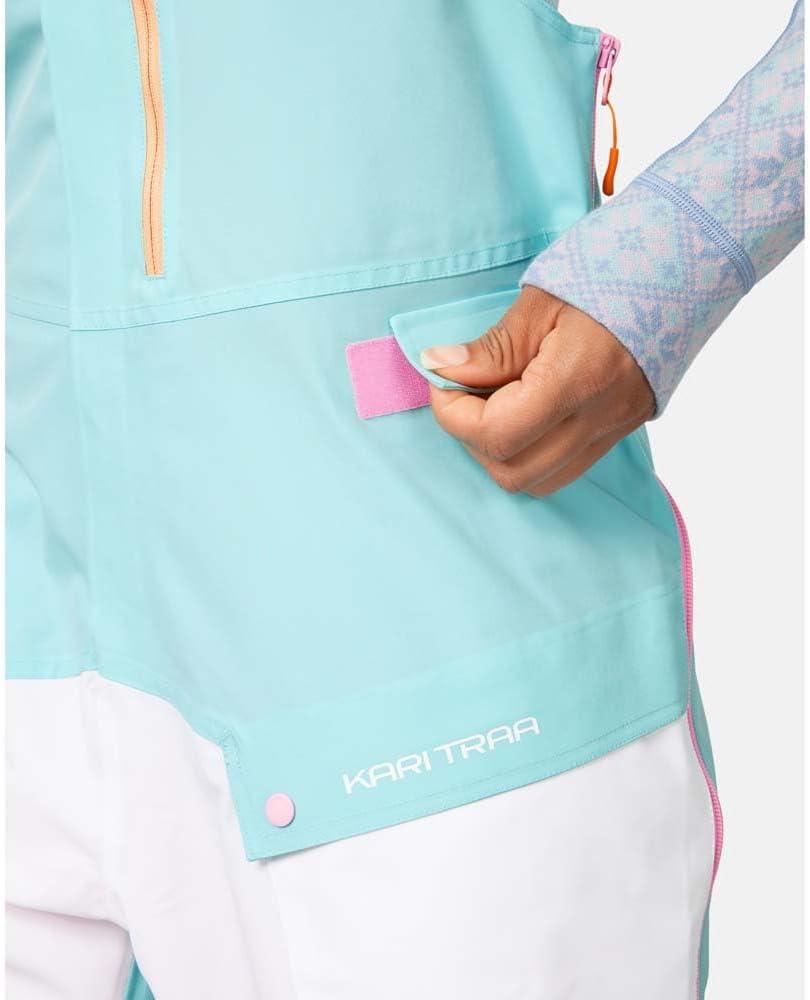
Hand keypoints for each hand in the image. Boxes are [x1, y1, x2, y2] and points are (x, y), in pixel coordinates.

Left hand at [419, 286, 654, 496]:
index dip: (454, 415)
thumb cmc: (611, 272)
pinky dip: (528, 453)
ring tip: (495, 402)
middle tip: (467, 392)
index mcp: (578, 378)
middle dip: (472, 437)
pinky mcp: (617, 433)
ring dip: (499, 452)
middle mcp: (599, 418)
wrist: (683, 271)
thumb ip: (492, 347)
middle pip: (512, 472)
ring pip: (536, 482)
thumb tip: (440, 368)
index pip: (496, 435)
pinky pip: (561, 470)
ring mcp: (612, 431)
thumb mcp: (540, 300)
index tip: (445, 379)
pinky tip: (523, 410)